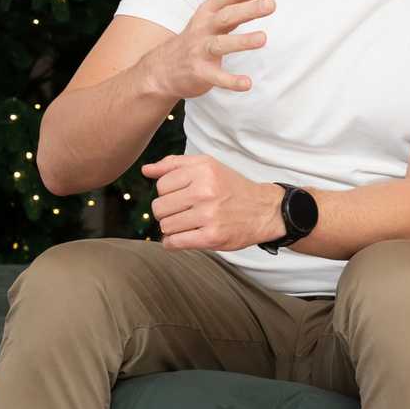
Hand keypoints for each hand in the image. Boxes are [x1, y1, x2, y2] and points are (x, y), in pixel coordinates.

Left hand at [142, 155, 284, 251]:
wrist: (263, 211)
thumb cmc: (231, 188)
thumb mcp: (207, 166)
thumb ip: (174, 164)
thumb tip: (146, 170)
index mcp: (202, 170)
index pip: (161, 186)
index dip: (167, 194)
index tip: (181, 197)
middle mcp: (205, 191)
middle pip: (159, 207)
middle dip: (167, 212)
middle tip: (182, 212)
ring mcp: (208, 215)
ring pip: (166, 226)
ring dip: (171, 228)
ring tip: (186, 224)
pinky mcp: (212, 237)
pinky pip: (175, 242)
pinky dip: (172, 243)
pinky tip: (180, 238)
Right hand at [150, 0, 275, 100]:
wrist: (163, 68)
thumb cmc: (197, 34)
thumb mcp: (210, 6)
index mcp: (209, 10)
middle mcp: (203, 28)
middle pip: (226, 16)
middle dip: (248, 10)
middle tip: (271, 4)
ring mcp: (200, 50)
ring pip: (220, 45)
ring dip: (241, 42)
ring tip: (263, 38)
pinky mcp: (199, 72)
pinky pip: (216, 77)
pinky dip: (230, 81)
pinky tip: (247, 84)